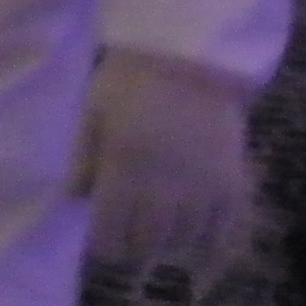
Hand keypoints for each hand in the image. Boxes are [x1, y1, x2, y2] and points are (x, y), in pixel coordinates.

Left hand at [73, 48, 254, 277]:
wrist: (190, 56)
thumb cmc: (131, 79)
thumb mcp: (93, 110)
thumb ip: (82, 158)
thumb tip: (72, 200)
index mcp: (125, 167)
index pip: (111, 231)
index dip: (103, 245)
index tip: (99, 243)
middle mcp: (166, 187)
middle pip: (147, 244)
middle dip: (131, 249)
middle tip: (124, 241)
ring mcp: (203, 189)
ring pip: (182, 241)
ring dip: (165, 242)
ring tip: (154, 231)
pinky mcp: (232, 185)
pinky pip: (220, 231)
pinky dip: (204, 238)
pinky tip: (190, 230)